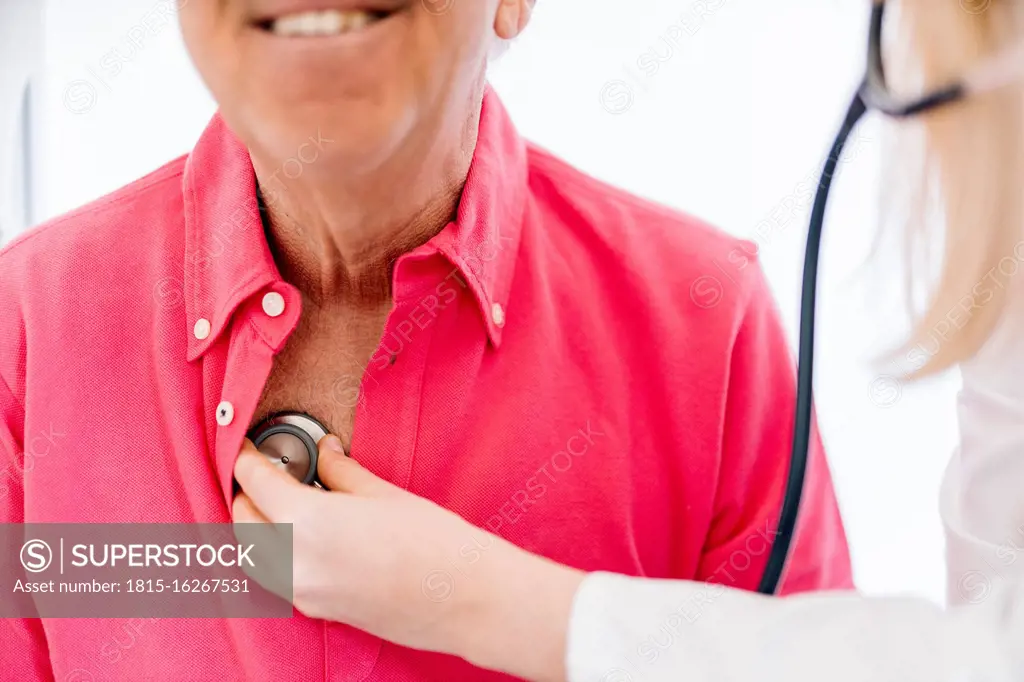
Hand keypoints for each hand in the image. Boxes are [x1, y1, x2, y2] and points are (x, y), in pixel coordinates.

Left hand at [232, 436, 584, 681]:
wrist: (465, 598)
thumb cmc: (433, 542)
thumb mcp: (383, 494)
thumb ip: (341, 472)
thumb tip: (326, 452)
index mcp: (306, 522)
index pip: (254, 482)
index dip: (247, 458)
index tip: (248, 447)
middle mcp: (293, 561)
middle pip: (243, 520)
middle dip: (247, 492)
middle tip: (267, 471)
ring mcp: (303, 592)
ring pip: (254, 554)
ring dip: (258, 526)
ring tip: (282, 502)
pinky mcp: (317, 610)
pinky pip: (277, 576)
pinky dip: (276, 552)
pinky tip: (303, 535)